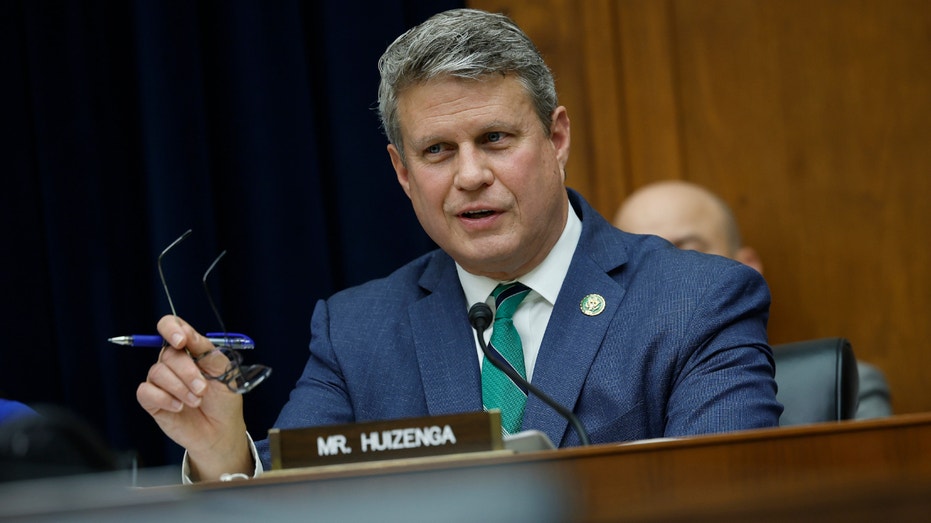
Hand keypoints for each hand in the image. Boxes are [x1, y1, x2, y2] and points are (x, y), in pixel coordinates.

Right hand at [136, 315, 252, 479]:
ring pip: (157, 372)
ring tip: (196, 400)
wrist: (221, 430)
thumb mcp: (224, 371)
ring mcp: (161, 381)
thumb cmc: (224, 399)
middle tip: (203, 389)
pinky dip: (164, 399)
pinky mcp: (152, 400)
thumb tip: (186, 333)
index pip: (171, 326)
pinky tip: (179, 407)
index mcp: (190, 349)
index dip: (171, 328)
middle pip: (167, 354)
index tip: (181, 341)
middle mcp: (172, 362)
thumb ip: (206, 351)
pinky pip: (146, 391)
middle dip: (187, 372)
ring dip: (180, 388)